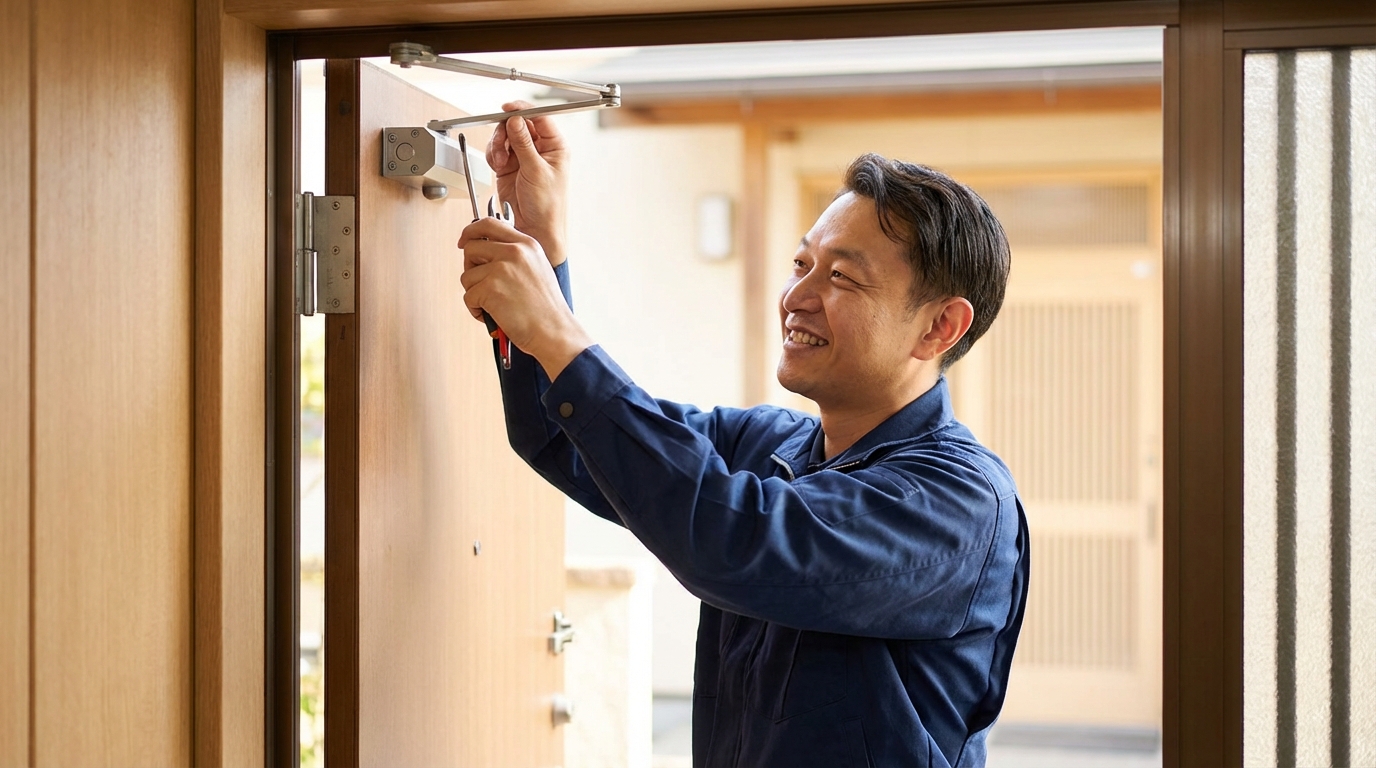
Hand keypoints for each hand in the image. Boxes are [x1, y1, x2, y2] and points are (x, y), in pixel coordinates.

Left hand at [459, 217, 591, 379]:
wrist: (554, 331)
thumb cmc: (546, 309)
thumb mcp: (537, 269)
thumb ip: (515, 256)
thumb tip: (485, 253)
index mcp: (527, 244)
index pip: (490, 224)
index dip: (471, 231)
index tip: (464, 241)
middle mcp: (514, 252)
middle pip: (471, 248)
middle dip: (470, 268)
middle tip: (482, 284)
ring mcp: (501, 269)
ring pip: (467, 275)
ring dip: (475, 293)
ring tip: (494, 305)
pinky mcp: (490, 288)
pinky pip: (468, 296)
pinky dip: (476, 310)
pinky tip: (494, 315)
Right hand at [485, 101, 567, 265]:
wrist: (535, 228)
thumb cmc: (547, 205)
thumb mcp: (536, 170)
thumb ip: (524, 143)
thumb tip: (515, 120)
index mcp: (555, 146)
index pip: (540, 116)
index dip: (523, 110)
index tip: (507, 109)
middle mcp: (540, 149)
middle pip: (518, 124)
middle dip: (506, 132)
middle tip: (501, 144)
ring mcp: (524, 157)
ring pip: (505, 136)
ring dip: (498, 146)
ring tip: (500, 162)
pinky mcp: (509, 166)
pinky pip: (496, 150)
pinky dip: (493, 155)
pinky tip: (497, 167)